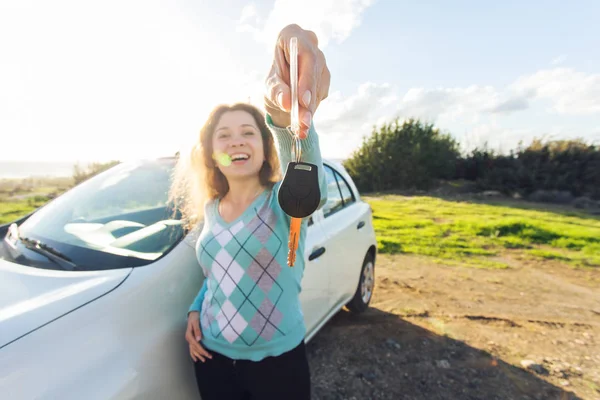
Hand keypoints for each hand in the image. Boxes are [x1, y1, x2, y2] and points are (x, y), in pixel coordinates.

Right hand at [185, 311, 211, 362]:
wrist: (192, 314)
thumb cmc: (195, 317)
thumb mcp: (196, 322)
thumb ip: (197, 330)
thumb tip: (199, 339)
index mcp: (189, 335)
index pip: (196, 345)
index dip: (202, 350)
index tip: (207, 354)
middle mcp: (188, 338)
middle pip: (195, 348)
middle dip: (202, 354)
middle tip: (209, 357)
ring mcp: (189, 339)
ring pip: (193, 350)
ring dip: (198, 355)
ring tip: (203, 360)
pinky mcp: (191, 339)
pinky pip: (191, 348)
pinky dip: (193, 354)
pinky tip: (196, 358)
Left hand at [265, 24, 330, 138]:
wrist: (283, 87)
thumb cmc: (274, 79)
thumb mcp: (269, 86)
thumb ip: (276, 91)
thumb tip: (287, 103)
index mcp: (292, 35)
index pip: (305, 54)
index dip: (306, 78)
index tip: (302, 100)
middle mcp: (311, 44)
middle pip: (315, 71)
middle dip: (309, 98)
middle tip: (303, 120)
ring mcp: (321, 60)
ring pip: (320, 84)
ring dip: (312, 108)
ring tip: (302, 127)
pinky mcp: (325, 76)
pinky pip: (322, 93)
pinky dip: (313, 109)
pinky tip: (304, 123)